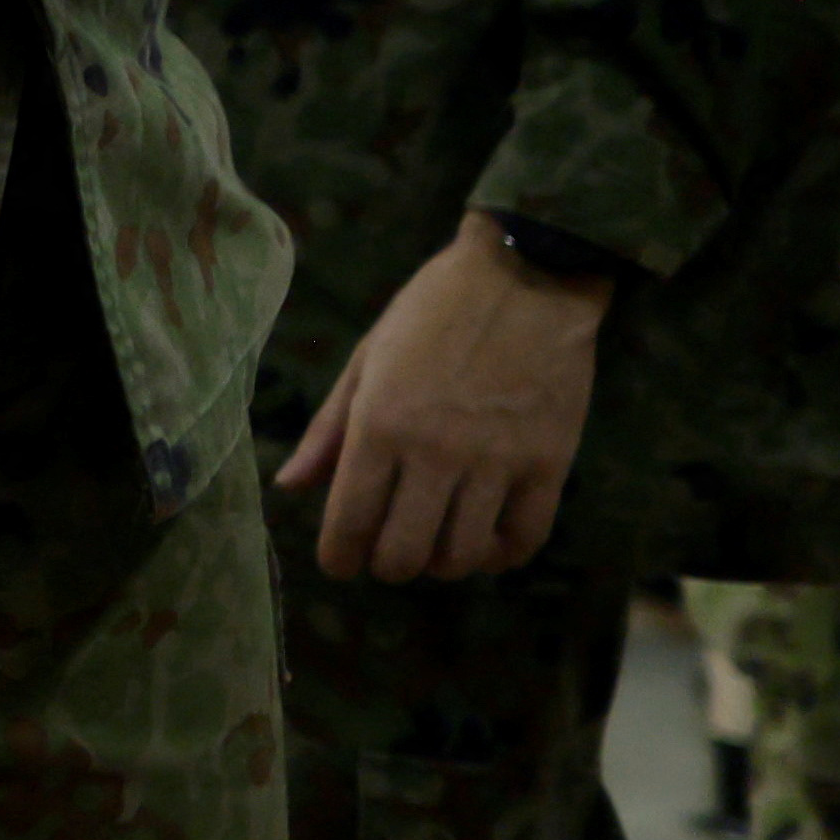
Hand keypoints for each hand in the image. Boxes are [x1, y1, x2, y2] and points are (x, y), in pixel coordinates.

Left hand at [281, 221, 608, 581]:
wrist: (527, 274)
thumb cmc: (433, 311)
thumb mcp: (368, 359)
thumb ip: (329, 430)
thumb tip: (290, 487)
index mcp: (380, 423)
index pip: (350, 521)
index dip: (340, 556)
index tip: (341, 563)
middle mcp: (435, 451)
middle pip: (404, 552)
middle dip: (387, 565)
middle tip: (388, 554)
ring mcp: (496, 459)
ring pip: (462, 555)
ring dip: (442, 564)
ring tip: (435, 546)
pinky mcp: (549, 461)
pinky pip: (525, 537)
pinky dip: (501, 556)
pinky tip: (487, 544)